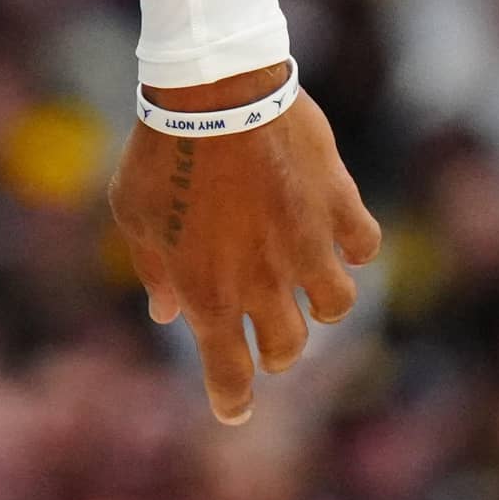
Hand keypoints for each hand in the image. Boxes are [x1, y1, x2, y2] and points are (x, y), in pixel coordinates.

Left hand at [112, 80, 383, 425]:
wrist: (210, 87)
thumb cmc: (159, 150)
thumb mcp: (134, 213)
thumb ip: (154, 269)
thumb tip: (167, 312)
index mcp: (207, 291)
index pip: (227, 373)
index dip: (232, 400)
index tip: (233, 412)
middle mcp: (262, 280)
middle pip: (285, 348)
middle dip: (277, 349)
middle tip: (268, 334)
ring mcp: (305, 245)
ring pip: (335, 307)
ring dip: (320, 301)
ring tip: (306, 279)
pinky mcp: (337, 205)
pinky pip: (363, 246)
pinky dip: (352, 245)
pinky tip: (335, 231)